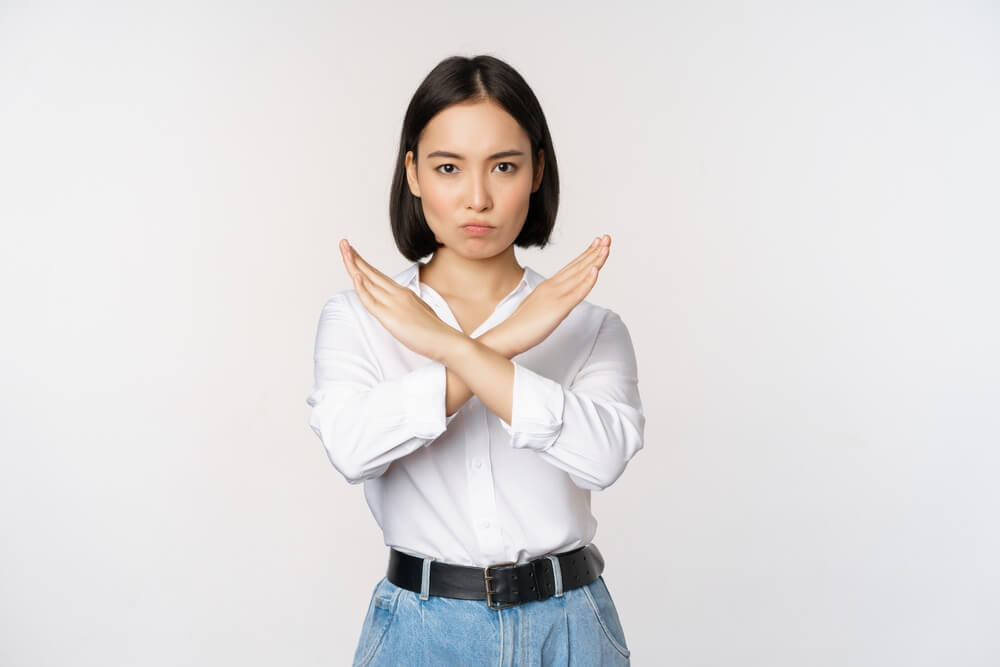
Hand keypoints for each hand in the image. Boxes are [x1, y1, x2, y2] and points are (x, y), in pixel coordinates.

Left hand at [340, 239, 460, 362]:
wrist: (446, 340)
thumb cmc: (435, 332)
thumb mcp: (419, 313)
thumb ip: (407, 307)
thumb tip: (401, 308)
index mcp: (403, 293)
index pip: (379, 276)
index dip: (365, 265)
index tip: (354, 254)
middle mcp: (397, 294)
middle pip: (371, 273)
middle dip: (356, 257)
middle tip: (344, 243)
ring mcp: (394, 303)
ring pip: (368, 281)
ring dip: (354, 265)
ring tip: (344, 250)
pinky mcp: (390, 317)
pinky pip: (371, 301)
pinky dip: (361, 287)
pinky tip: (355, 275)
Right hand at [500, 234, 610, 355]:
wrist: (507, 334)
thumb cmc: (521, 326)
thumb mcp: (539, 307)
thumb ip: (551, 300)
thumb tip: (560, 301)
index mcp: (549, 286)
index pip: (571, 267)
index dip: (585, 255)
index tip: (597, 244)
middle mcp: (553, 286)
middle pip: (577, 266)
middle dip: (594, 251)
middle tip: (607, 238)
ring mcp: (556, 296)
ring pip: (580, 275)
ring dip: (594, 260)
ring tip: (606, 247)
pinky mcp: (558, 308)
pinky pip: (577, 293)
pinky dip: (587, 280)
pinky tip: (596, 270)